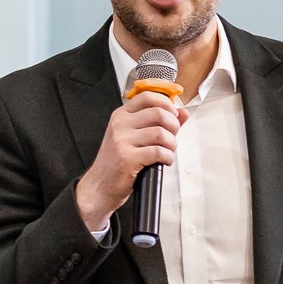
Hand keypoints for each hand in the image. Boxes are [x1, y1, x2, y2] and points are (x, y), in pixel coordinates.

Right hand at [74, 89, 185, 232]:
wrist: (99, 186)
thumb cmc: (117, 162)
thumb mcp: (133, 137)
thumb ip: (158, 123)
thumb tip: (183, 112)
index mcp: (121, 115)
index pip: (148, 96)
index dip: (167, 104)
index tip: (174, 115)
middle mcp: (120, 124)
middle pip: (159, 113)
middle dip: (174, 126)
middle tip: (172, 137)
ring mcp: (122, 141)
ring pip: (161, 133)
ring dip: (172, 144)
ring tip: (168, 152)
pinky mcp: (127, 158)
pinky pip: (158, 152)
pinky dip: (167, 157)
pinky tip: (164, 161)